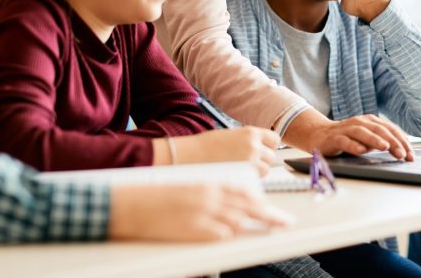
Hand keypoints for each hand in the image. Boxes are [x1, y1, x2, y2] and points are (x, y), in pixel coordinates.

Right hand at [109, 183, 292, 241]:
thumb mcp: (189, 187)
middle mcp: (210, 197)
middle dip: (270, 214)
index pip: (242, 190)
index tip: (272, 205)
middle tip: (286, 221)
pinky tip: (237, 236)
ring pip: (239, 219)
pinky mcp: (195, 230)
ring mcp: (203, 213)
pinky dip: (230, 235)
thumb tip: (229, 200)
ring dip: (256, 224)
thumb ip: (211, 192)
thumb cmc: (160, 193)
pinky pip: (220, 234)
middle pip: (248, 206)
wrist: (134, 202)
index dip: (260, 199)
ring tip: (274, 227)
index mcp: (209, 184)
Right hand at [170, 127, 279, 174]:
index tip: (264, 149)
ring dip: (258, 171)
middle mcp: (254, 145)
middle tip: (249, 162)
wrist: (192, 155)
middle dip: (263, 160)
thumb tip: (260, 149)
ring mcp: (250, 161)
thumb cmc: (207, 145)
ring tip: (241, 169)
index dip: (269, 146)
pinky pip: (257, 180)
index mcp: (250, 132)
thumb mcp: (232, 135)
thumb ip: (248, 141)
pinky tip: (238, 175)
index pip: (274, 139)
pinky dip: (251, 180)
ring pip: (266, 170)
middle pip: (272, 156)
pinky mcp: (244, 175)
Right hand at [284, 109, 413, 160]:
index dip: (402, 141)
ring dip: (375, 140)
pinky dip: (353, 145)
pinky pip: (344, 141)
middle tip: (403, 154)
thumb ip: (381, 143)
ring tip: (385, 147)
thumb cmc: (348, 139)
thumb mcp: (367, 140)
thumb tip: (403, 151)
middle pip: (378, 130)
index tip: (411, 155)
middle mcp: (359, 122)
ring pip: (362, 132)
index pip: (389, 130)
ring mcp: (346, 129)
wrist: (319, 135)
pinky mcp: (334, 138)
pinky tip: (361, 151)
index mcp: (370, 121)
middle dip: (393, 142)